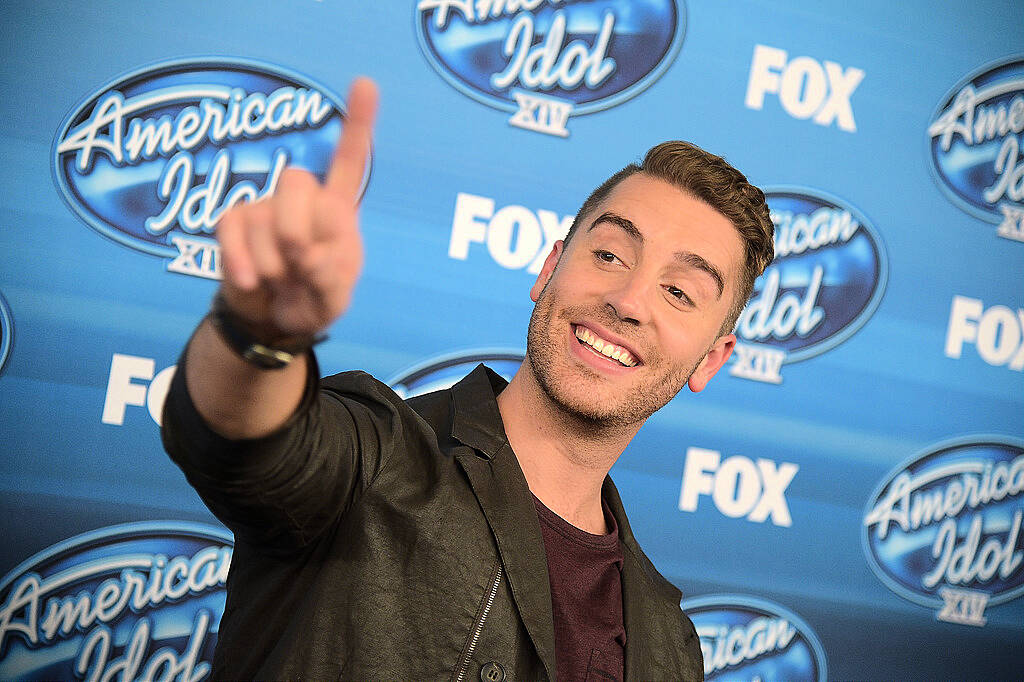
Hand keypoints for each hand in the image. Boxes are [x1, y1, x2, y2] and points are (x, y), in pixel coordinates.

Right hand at [215, 77, 378, 338]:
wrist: (273, 321)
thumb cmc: (312, 300)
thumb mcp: (334, 299)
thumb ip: (329, 277)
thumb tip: (306, 254)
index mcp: (338, 212)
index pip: (348, 163)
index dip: (358, 125)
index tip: (366, 83)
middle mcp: (303, 200)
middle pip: (296, 181)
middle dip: (296, 232)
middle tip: (300, 269)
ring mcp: (266, 208)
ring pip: (264, 216)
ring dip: (272, 263)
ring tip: (281, 281)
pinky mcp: (234, 222)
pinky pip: (230, 226)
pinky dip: (239, 260)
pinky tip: (251, 282)